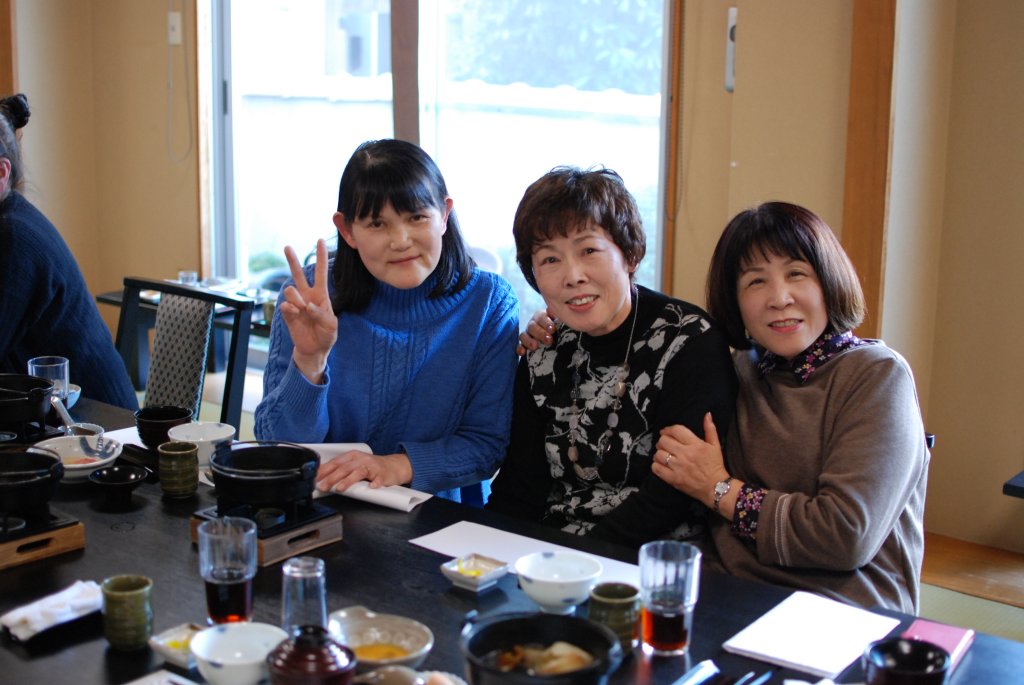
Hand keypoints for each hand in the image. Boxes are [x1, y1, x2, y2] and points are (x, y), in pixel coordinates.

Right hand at [279, 239, 337, 382]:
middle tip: (287, 247)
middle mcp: (307, 296)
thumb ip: (321, 314)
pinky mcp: (287, 314)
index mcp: (321, 295)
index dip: (320, 257)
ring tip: (302, 309)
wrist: (314, 349)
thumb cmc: (326, 335)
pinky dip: (291, 310)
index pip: (321, 273)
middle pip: (298, 274)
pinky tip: (296, 314)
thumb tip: (307, 305)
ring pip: (290, 290)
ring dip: (297, 298)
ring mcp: (296, 304)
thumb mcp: (331, 326)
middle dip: (292, 260)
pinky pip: (285, 305)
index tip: (320, 240)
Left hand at [314, 450, 413, 492]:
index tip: (315, 478)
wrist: (393, 466)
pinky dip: (375, 483)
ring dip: (348, 480)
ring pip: (359, 472)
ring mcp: (373, 466)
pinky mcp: (382, 474)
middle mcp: (361, 459)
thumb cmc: (371, 467)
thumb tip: (323, 479)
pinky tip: (372, 487)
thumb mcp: (355, 464)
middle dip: (332, 478)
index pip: (335, 463)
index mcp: (352, 456)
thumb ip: (341, 470)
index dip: (324, 470)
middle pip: (344, 468)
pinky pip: (378, 479)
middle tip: (323, 487)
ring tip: (340, 488)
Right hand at [516, 308, 556, 355]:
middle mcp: (533, 324)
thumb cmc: (560, 328)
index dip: (546, 323)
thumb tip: (553, 311)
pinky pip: (520, 346)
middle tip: (548, 340)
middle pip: (532, 326)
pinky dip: (520, 349)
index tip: (552, 330)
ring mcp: (528, 334)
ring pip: (523, 335)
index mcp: (542, 316)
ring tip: (535, 347)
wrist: (557, 338)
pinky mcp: (524, 345)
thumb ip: (558, 317)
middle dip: (540, 334)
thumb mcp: (561, 321)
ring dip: (529, 341)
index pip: (541, 317)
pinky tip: (523, 352)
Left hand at [652, 413, 730, 507]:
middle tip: (665, 444)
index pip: (676, 430)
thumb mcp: (715, 445)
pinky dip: (656, 465)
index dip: (668, 429)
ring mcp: (678, 467)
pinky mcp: (673, 479)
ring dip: (659, 453)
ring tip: (663, 455)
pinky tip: (661, 465)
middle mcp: (685, 454)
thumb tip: (707, 414)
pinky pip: (656, 468)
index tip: (665, 432)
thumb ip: (710, 429)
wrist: (715, 487)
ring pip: (658, 454)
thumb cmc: (715, 465)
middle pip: (664, 441)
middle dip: (662, 441)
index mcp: (695, 444)